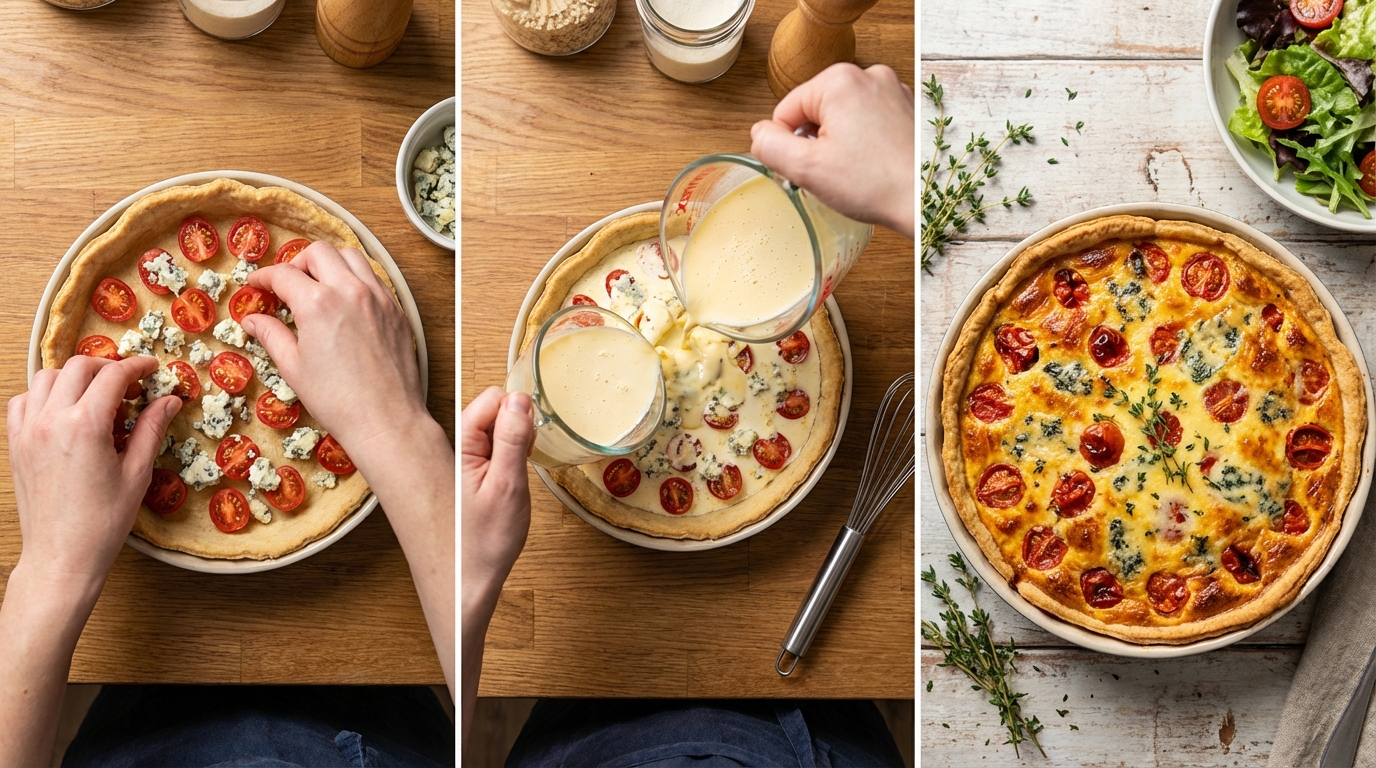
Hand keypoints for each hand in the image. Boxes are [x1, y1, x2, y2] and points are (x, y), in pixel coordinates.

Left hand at [7, 356, 180, 594]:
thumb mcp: (136, 473)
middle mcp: (51, 421)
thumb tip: (169, 401)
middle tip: (129, 385)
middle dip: (107, 368)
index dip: (137, 367)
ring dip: (74, 377)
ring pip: (46, 377)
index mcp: (85, 426)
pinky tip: (64, 410)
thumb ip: (151, 429)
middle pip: (78, 367)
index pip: (113, 376)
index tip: (151, 369)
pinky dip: (44, 395)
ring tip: (96, 396)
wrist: (62, 556)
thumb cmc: (102, 522)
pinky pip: (23, 401)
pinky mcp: (16, 444)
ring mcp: (28, 431)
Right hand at [242, 242, 423, 453]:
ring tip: (318, 286)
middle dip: (297, 263)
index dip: (263, 277)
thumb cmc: (337, 400)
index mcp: (318, 303)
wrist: (385, 419)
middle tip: (287, 285)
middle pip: (319, 253)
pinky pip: (374, 278)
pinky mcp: (397, 310)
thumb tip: (252, 320)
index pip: (283, 274)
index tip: (255, 286)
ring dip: (330, 264)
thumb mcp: (293, 367)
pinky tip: (346, 301)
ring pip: (351, 257)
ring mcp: (379, 298)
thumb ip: (271, 335)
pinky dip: (355, 278)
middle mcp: (351, 291)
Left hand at [461, 387, 534, 592]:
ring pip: (498, 431)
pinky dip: (511, 460)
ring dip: (515, 445)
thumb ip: (513, 440)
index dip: (517, 412)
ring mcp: (467, 461)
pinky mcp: (473, 475)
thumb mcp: (507, 487)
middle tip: (522, 464)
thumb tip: (521, 399)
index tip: (528, 437)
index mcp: (463, 445)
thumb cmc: (483, 544)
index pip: (492, 398)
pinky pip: (497, 451)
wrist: (466, 584)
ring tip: (516, 479)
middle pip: (495, 411)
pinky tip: (511, 485)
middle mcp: (460, 448)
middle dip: (517, 428)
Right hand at [751, 63, 914, 237]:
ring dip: (840, 143)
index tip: (809, 169)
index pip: (786, 110)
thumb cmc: (874, 185)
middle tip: (835, 172)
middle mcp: (867, 75)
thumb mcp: (806, 169)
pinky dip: (865, 142)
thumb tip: (759, 134)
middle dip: (817, 142)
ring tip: (858, 170)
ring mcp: (891, 89)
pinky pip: (868, 121)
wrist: (926, 200)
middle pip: (815, 111)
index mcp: (838, 81)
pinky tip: (874, 165)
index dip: (788, 145)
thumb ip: (770, 146)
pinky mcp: (906, 107)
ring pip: (842, 117)